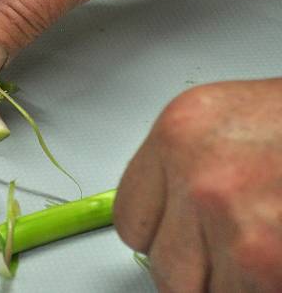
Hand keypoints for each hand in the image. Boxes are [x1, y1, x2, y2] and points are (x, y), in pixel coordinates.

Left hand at [114, 80, 281, 290]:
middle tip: (231, 254)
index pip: (130, 218)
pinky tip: (274, 260)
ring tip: (262, 249)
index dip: (160, 237)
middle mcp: (200, 178)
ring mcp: (237, 227)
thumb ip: (187, 170)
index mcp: (180, 134)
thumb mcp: (230, 122)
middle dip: (196, 272)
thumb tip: (170, 226)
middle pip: (163, 267)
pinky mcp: (266, 265)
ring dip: (232, 284)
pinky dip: (259, 286)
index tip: (179, 241)